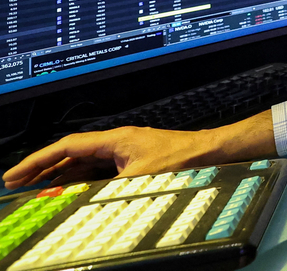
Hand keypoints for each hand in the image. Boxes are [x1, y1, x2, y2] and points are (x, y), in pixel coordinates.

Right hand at [3, 111, 275, 189]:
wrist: (212, 153)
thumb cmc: (185, 159)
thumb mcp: (140, 178)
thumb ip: (108, 188)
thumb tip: (82, 201)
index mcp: (116, 139)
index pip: (66, 146)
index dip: (37, 161)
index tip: (15, 174)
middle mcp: (119, 142)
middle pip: (72, 154)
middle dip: (43, 168)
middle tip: (18, 184)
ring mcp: (127, 151)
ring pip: (85, 162)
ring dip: (61, 175)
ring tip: (38, 190)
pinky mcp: (136, 161)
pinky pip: (100, 170)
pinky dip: (82, 180)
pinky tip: (73, 192)